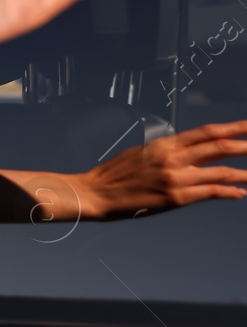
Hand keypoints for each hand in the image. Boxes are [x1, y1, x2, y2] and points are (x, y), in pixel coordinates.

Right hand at [62, 120, 246, 220]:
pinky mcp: (175, 198)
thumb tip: (188, 152)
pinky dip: (229, 192)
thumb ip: (167, 151)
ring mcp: (176, 178)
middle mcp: (174, 158)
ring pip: (221, 171)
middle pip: (220, 147)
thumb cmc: (114, 174)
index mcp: (165, 144)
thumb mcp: (141, 153)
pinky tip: (240, 193)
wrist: (95, 193)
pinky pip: (210, 192)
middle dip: (245, 144)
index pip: (207, 132)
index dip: (232, 127)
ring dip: (244, 173)